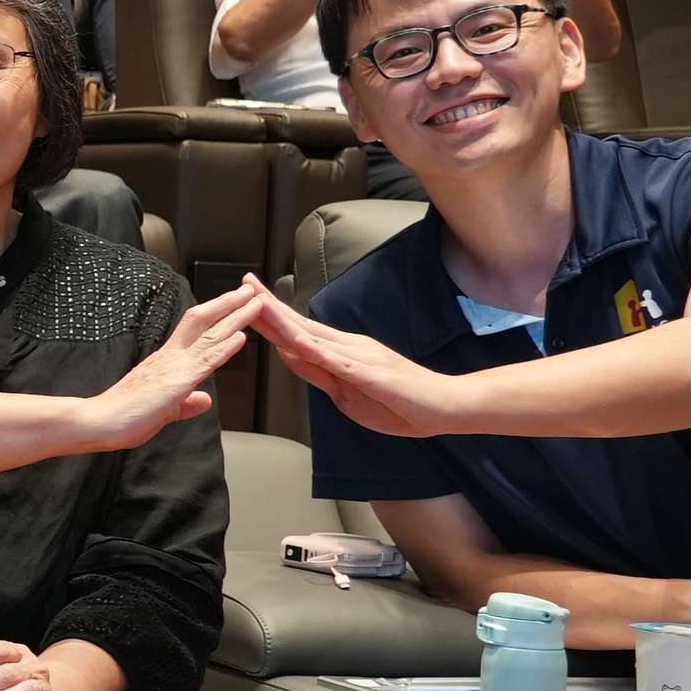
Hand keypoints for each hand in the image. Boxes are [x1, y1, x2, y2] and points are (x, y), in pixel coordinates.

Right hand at [79, 284, 257, 448]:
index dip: (215, 315)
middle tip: (248, 289)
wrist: (98, 421)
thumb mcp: (162, 410)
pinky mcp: (176, 383)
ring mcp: (174, 367)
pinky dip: (225, 348)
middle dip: (228, 304)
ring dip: (235, 317)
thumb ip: (185, 404)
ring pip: (210, 335)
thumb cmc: (122, 416)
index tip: (232, 303)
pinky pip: (205, 362)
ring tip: (255, 301)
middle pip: (203, 322)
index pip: (194, 331)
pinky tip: (240, 336)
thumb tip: (204, 400)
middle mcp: (170, 358)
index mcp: (165, 362)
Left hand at [236, 278, 462, 439]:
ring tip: (258, 303)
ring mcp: (360, 357)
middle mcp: (348, 346)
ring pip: (313, 336)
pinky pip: (337, 362)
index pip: (298, 331)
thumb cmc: (401, 403)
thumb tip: (289, 354)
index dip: (271, 315)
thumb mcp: (348, 393)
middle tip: (244, 284)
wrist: (445, 406)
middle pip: (300, 325)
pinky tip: (295, 341)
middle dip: (269, 306)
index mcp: (342, 351)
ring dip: (283, 320)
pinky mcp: (371, 374)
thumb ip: (318, 373)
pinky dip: (314, 351)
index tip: (246, 298)